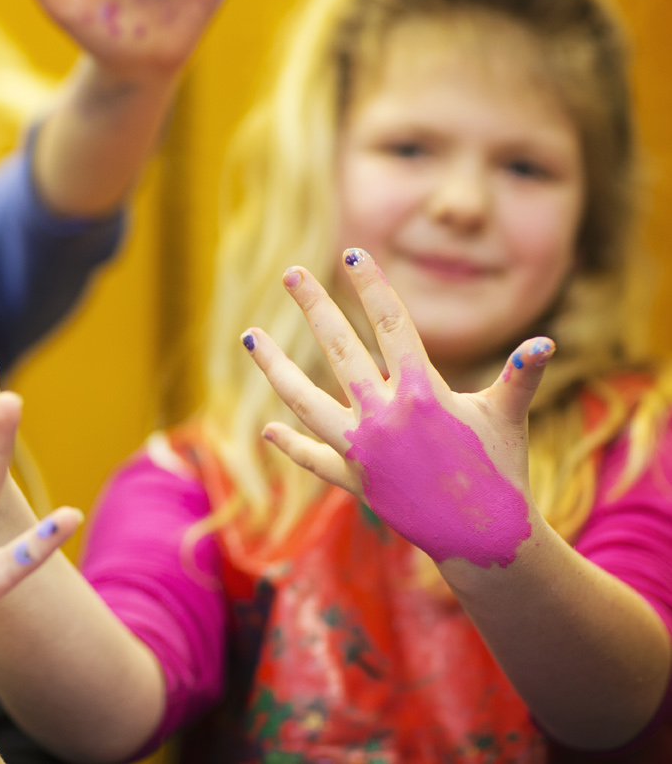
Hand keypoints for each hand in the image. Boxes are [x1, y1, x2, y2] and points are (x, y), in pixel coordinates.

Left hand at [240, 248, 541, 568]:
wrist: (484, 541)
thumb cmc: (501, 471)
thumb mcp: (507, 417)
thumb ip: (520, 376)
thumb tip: (546, 342)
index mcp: (422, 393)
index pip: (391, 327)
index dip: (373, 289)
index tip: (354, 255)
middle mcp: (384, 417)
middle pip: (340, 350)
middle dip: (315, 308)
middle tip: (291, 273)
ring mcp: (363, 450)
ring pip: (305, 399)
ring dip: (275, 366)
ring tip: (250, 336)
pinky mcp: (353, 480)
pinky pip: (314, 458)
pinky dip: (292, 444)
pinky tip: (269, 429)